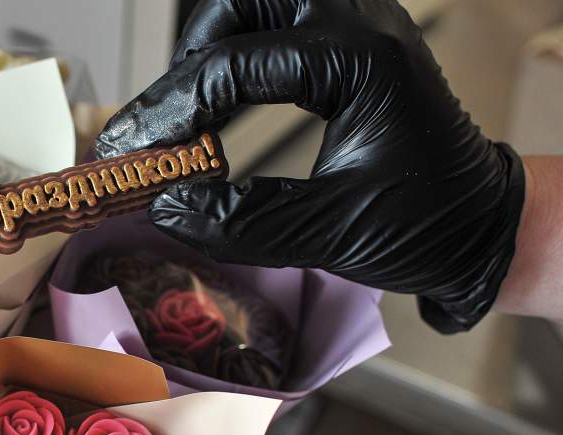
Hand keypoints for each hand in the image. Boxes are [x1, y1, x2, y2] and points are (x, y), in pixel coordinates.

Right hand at [96, 0, 525, 333]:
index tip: (132, 149)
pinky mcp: (355, 47)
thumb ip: (241, 221)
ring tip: (189, 110)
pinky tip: (223, 104)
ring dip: (214, 46)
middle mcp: (361, 27)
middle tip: (167, 118)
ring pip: (260, 1)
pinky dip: (241, 57)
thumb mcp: (329, 233)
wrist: (482, 225)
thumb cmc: (427, 226)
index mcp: (359, 63)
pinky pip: (281, 26)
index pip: (234, 62)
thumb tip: (167, 205)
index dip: (170, 108)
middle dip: (193, 54)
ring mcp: (361, 29)